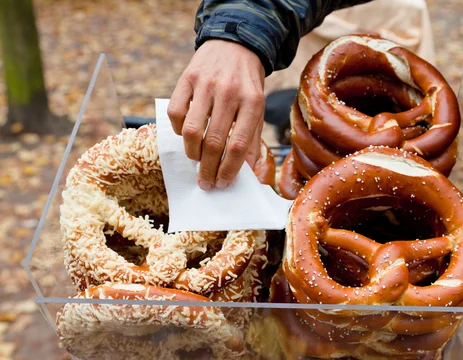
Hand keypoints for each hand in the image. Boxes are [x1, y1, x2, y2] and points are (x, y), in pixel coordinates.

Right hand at [168, 40, 265, 189]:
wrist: (235, 45)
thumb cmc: (247, 85)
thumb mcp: (258, 109)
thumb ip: (253, 139)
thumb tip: (247, 172)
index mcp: (252, 102)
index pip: (238, 145)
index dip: (229, 169)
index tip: (222, 183)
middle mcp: (229, 92)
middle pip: (213, 142)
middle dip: (208, 169)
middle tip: (205, 183)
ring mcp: (206, 84)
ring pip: (191, 131)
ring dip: (192, 153)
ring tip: (196, 160)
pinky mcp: (187, 78)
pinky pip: (175, 113)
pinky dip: (177, 130)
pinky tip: (186, 134)